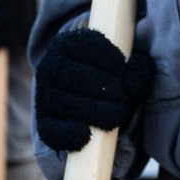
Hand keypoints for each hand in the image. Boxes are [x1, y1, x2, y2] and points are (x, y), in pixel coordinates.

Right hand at [34, 27, 153, 152]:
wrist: (80, 94)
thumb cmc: (106, 76)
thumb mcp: (121, 66)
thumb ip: (135, 71)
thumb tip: (133, 85)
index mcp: (67, 44)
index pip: (89, 46)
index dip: (112, 60)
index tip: (122, 69)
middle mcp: (50, 66)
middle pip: (82, 79)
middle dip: (112, 92)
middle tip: (125, 101)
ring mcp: (44, 94)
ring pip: (70, 104)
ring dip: (99, 113)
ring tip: (117, 116)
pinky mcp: (43, 120)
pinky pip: (51, 130)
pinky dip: (69, 134)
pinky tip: (86, 135)